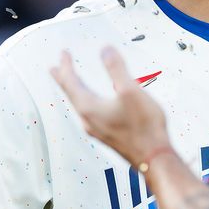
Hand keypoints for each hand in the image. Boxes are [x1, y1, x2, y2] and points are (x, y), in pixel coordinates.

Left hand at [51, 47, 171, 169]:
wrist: (153, 157)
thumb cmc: (143, 129)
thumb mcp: (131, 91)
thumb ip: (116, 69)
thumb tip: (105, 51)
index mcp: (90, 108)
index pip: (71, 82)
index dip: (66, 66)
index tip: (63, 54)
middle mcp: (89, 120)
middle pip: (71, 95)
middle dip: (64, 79)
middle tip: (54, 69)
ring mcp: (97, 129)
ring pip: (80, 105)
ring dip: (75, 91)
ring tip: (73, 84)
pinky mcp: (107, 134)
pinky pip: (90, 113)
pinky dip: (87, 101)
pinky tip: (95, 103)